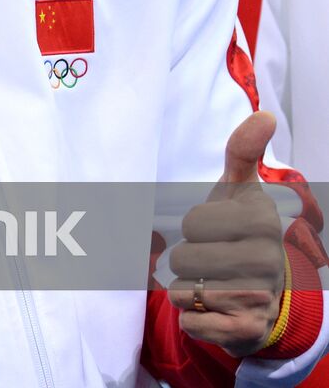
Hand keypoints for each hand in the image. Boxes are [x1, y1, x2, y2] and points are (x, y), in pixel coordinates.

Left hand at [168, 111, 285, 355]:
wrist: (266, 297)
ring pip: (182, 291)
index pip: (193, 223)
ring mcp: (257, 298)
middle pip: (182, 260)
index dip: (195, 228)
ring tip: (211, 285)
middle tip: (211, 262)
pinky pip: (191, 323)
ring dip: (186, 290)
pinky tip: (214, 311)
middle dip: (185, 263)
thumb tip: (265, 114)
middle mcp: (265, 262)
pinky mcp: (246, 332)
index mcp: (260, 223)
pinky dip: (192, 319)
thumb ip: (243, 152)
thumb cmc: (241, 233)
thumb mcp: (241, 190)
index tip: (215, 230)